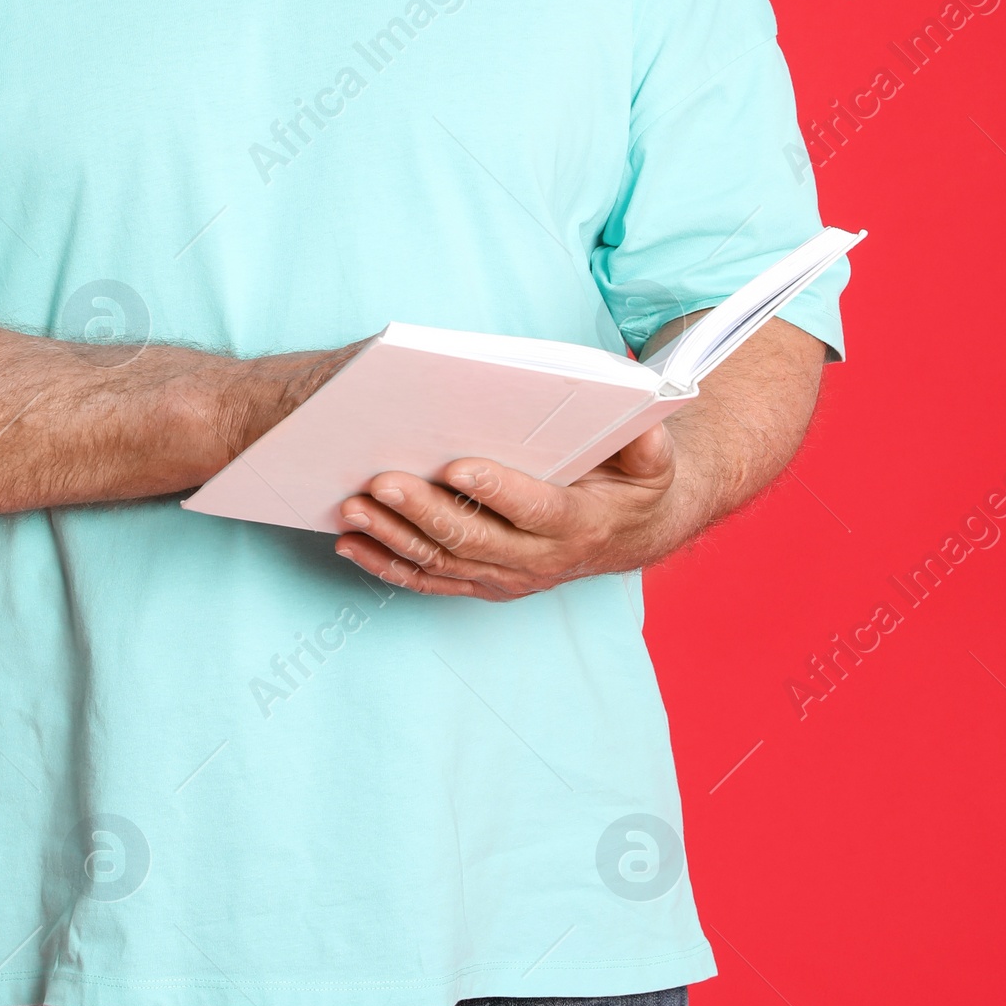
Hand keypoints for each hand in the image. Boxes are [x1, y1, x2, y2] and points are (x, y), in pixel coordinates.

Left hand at [334, 423, 683, 600]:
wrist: (628, 532)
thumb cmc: (632, 482)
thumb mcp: (653, 458)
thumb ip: (647, 443)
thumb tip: (642, 422)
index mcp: (578, 524)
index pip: (535, 510)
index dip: (498, 491)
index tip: (457, 467)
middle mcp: (539, 560)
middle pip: (475, 540)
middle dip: (425, 512)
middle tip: (382, 481)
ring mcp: (507, 577)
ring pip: (443, 563)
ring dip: (394, 538)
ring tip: (354, 507)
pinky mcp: (483, 583)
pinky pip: (430, 580)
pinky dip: (388, 565)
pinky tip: (352, 544)